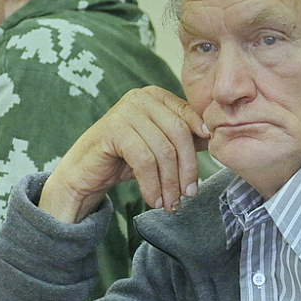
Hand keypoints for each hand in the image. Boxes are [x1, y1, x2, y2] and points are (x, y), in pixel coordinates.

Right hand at [40, 86, 209, 222]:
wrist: (84, 171)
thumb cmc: (125, 158)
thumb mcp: (159, 146)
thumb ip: (184, 138)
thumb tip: (216, 138)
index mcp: (156, 96)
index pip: (189, 117)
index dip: (200, 142)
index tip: (211, 165)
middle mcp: (141, 98)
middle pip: (179, 134)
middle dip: (187, 169)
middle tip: (189, 194)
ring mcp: (125, 111)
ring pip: (163, 150)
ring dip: (170, 182)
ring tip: (170, 204)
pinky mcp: (113, 130)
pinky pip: (144, 160)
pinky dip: (152, 184)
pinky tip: (153, 200)